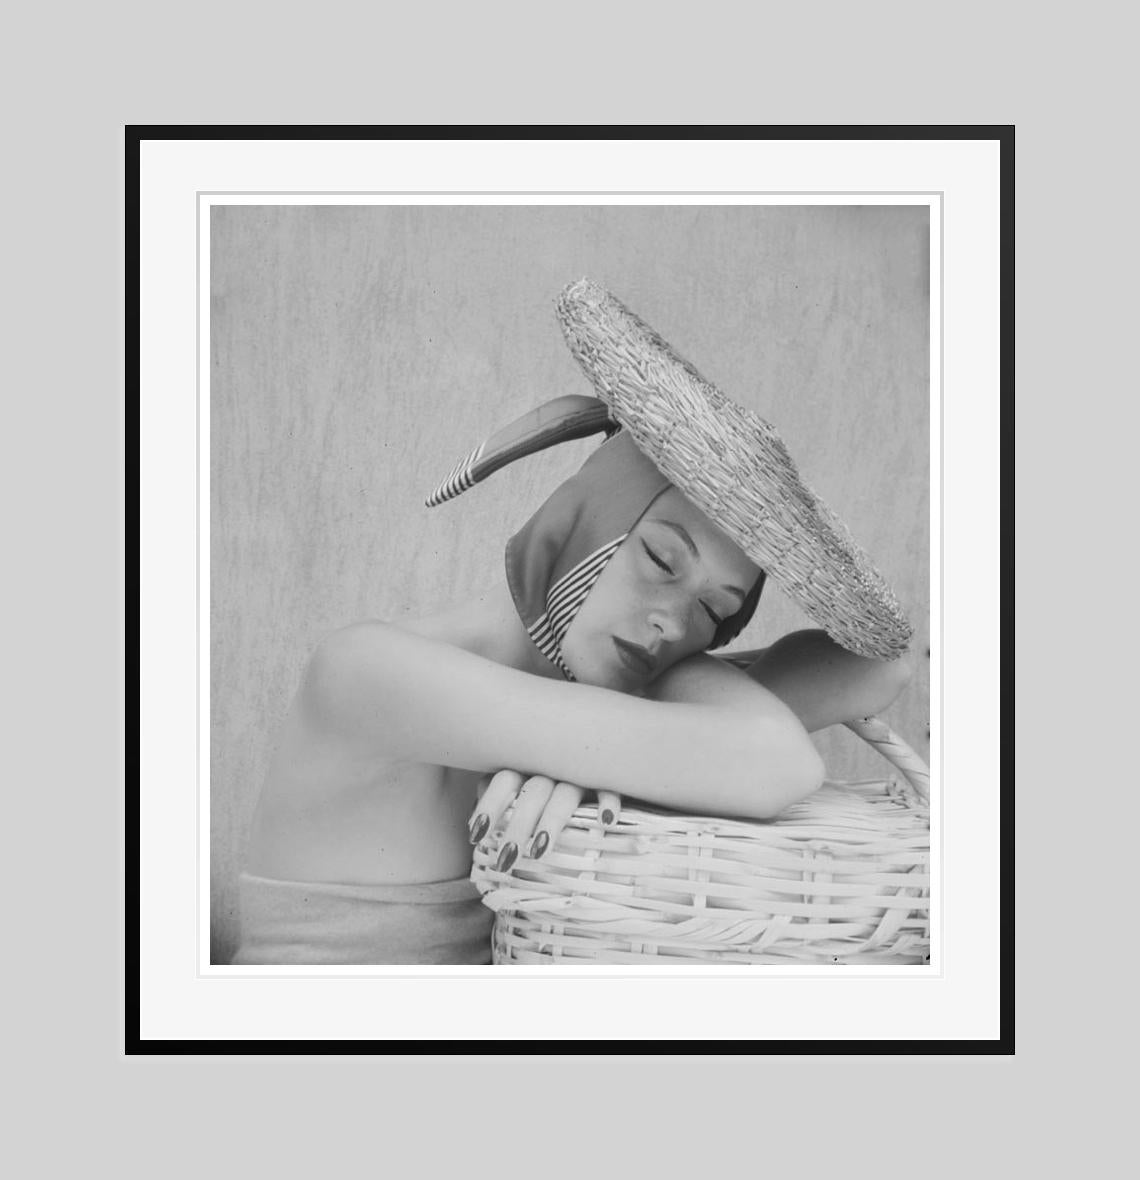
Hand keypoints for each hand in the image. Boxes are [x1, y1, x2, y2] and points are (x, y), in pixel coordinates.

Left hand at [467, 770, 620, 873]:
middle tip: (506, 859)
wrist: (602, 750)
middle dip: (518, 825)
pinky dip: (608, 802)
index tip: (476, 835)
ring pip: (566, 793)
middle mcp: (553, 765)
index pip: (504, 779)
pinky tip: (605, 822)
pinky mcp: (610, 779)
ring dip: (552, 820)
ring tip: (539, 851)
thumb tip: (475, 826)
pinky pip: (610, 788)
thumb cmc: (548, 780)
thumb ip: (501, 799)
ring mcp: (582, 772)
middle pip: (533, 791)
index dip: (490, 805)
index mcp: (528, 764)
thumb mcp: (522, 785)